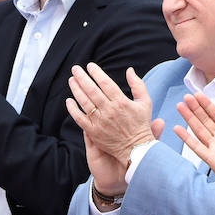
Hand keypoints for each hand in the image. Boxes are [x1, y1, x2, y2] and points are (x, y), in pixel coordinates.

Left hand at [65, 64, 156, 190]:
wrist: (136, 148)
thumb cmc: (141, 124)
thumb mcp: (145, 102)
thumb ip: (137, 84)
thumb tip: (129, 70)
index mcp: (121, 102)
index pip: (105, 83)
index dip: (96, 72)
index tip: (89, 65)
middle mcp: (109, 111)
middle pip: (92, 90)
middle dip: (82, 77)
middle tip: (75, 69)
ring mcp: (100, 122)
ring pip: (84, 102)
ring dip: (76, 90)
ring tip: (71, 80)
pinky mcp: (94, 132)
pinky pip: (80, 119)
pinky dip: (73, 109)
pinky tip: (69, 101)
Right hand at [175, 95, 214, 199]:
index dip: (207, 104)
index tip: (198, 94)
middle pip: (205, 119)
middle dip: (196, 108)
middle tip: (186, 96)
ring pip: (199, 129)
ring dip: (189, 118)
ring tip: (180, 106)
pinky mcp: (211, 159)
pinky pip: (196, 146)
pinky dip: (186, 138)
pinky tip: (178, 128)